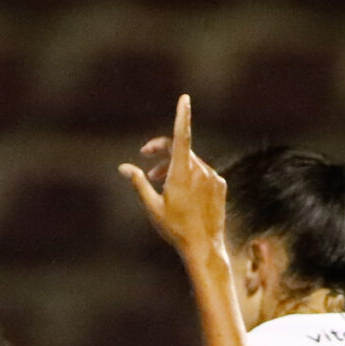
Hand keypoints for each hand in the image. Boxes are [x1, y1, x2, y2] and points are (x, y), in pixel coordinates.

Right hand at [120, 95, 226, 257]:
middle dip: (161, 150)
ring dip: (174, 166)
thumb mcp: (151, 207)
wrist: (204, 246)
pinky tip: (183, 194)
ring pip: (191, 162)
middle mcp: (200, 171)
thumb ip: (138, 183)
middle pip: (180, 148)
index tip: (184, 99)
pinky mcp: (220, 184)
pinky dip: (190, 176)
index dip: (182, 116)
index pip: (180, 137)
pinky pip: (203, 173)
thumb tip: (123, 167)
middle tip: (145, 156)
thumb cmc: (174, 229)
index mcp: (181, 174)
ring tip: (159, 181)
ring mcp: (213, 177)